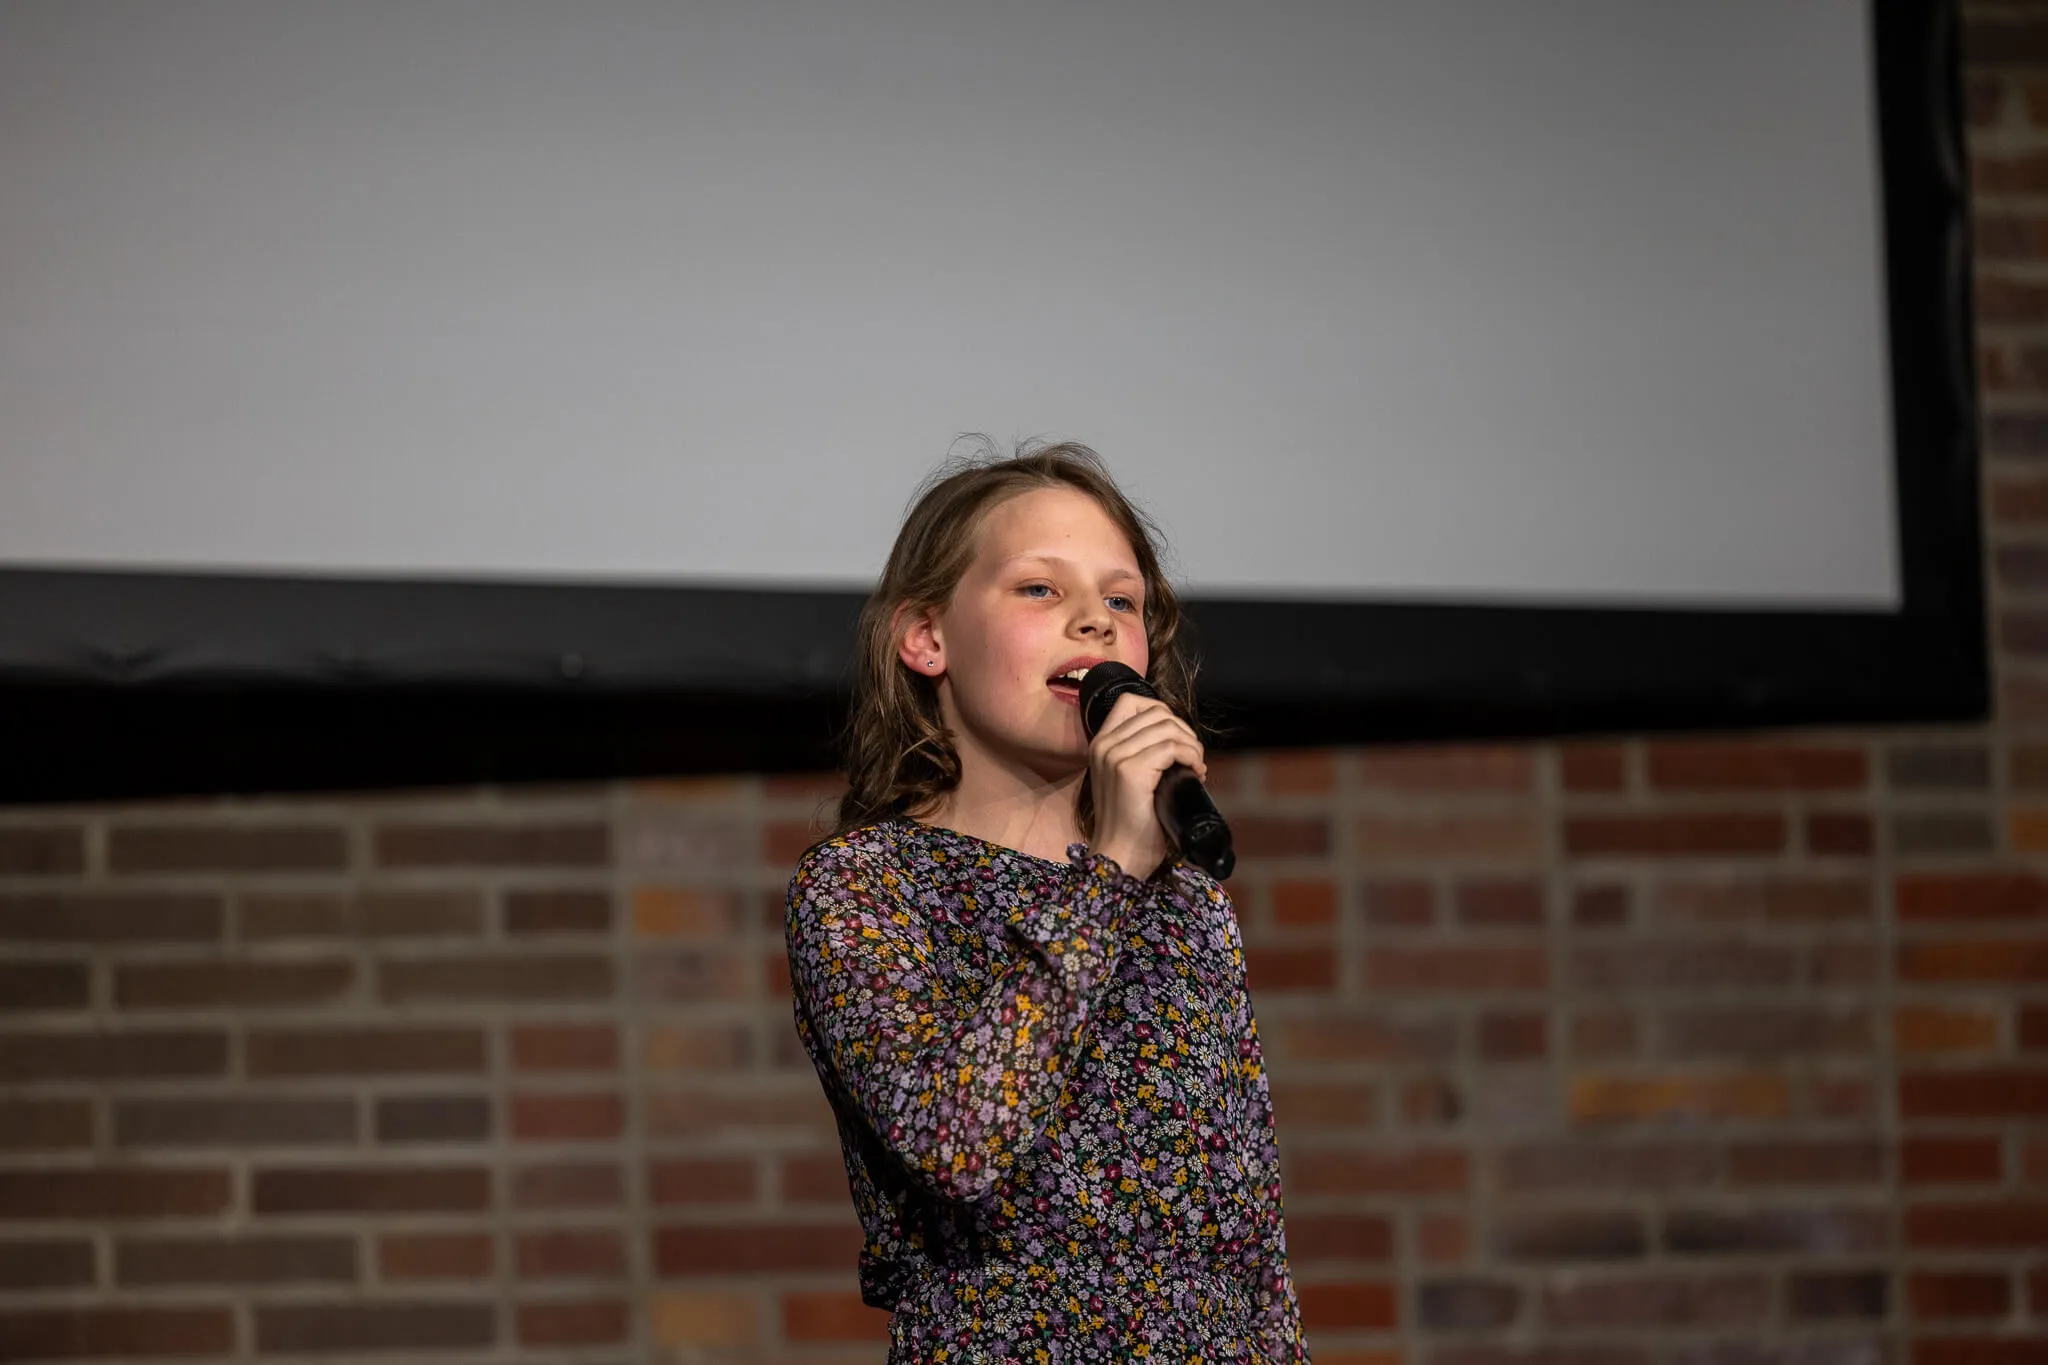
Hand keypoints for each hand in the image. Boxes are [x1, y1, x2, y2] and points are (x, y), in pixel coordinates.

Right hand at [1088, 691, 1207, 879]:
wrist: (1119, 858)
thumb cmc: (1131, 826)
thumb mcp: (1127, 781)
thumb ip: (1140, 756)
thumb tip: (1177, 740)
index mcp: (1100, 744)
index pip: (1131, 701)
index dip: (1162, 713)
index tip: (1177, 739)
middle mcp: (1103, 745)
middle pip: (1155, 711)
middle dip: (1183, 729)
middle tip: (1193, 757)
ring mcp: (1115, 756)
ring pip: (1166, 726)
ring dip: (1191, 744)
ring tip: (1196, 766)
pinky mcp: (1130, 771)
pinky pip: (1172, 747)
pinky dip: (1191, 756)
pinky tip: (1196, 772)